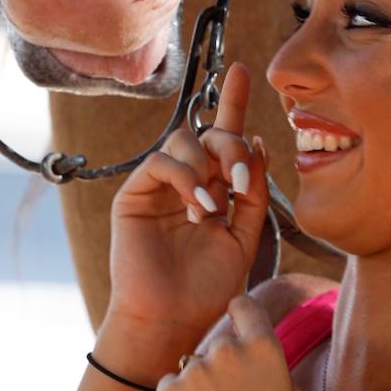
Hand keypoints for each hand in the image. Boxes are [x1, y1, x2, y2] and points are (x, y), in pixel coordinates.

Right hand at [101, 63, 269, 361]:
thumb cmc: (208, 286)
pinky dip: (184, 179)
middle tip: (240, 183)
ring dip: (207, 166)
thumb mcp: (245, 237)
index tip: (244, 69)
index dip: (234, 101)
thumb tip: (257, 143)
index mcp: (214, 188)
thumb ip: (253, 194)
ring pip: (184, 141)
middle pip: (210, 134)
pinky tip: (197, 208)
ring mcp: (159, 187)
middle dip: (231, 146)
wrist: (172, 320)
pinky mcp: (134, 196)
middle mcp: (187, 181)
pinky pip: (160, 162)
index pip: (225, 137)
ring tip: (215, 208)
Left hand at [155, 295, 308, 390]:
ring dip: (198, 387)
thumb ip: (270, 364)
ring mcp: (195, 372)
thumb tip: (254, 348)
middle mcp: (228, 350)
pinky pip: (169, 387)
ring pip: (191, 367)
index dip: (240, 314)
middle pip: (217, 344)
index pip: (244, 305)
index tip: (235, 322)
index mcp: (264, 346)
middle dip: (221, 366)